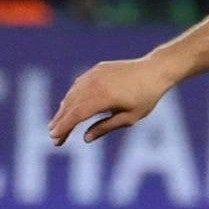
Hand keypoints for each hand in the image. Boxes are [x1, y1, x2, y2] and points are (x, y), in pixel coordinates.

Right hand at [48, 57, 178, 144]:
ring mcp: (94, 74)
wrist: (155, 70)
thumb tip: (85, 138)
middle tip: (53, 136)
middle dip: (60, 121)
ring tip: (58, 124)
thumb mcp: (129, 118)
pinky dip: (72, 96)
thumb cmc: (146, 97)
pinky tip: (68, 106)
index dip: (64, 127)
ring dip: (63, 109)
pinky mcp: (97, 69)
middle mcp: (95, 83)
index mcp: (103, 97)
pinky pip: (79, 84)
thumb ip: (105, 127)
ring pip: (72, 94)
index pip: (77, 114)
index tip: (55, 138)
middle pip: (71, 105)